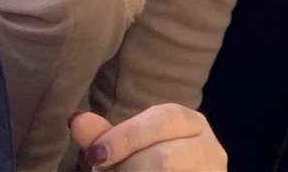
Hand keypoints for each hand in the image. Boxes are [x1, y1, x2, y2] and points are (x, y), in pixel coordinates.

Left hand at [71, 105, 226, 169]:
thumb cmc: (148, 167)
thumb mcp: (128, 150)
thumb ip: (105, 138)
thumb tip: (75, 120)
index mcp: (192, 124)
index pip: (162, 120)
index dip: (125, 138)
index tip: (95, 156)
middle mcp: (211, 151)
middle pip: (165, 158)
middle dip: (129, 169)